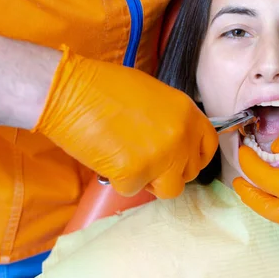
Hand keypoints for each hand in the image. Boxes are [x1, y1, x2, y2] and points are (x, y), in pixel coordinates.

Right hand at [33, 46, 217, 197]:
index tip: (183, 161)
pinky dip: (119, 180)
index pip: (208, 145)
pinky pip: (133, 190)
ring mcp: (161, 157)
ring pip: (169, 190)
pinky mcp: (135, 174)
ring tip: (128, 161)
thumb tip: (176, 142)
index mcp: (187, 112)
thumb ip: (172, 120)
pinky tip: (107, 158)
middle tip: (146, 160)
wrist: (69, 92)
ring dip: (151, 182)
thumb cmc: (104, 87)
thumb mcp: (153, 95)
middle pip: (190, 171)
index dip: (195, 156)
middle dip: (171, 171)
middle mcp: (181, 136)